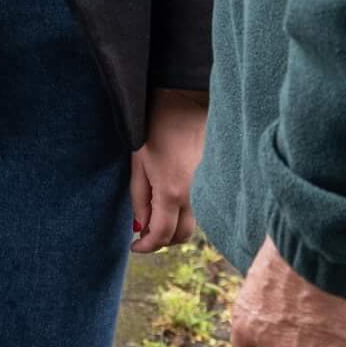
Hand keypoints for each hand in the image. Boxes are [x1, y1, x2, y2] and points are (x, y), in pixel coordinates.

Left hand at [130, 88, 206, 252]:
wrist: (184, 100)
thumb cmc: (154, 126)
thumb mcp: (138, 162)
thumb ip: (139, 198)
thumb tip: (140, 226)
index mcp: (171, 191)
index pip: (161, 235)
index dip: (146, 246)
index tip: (133, 246)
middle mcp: (193, 195)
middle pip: (180, 236)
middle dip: (161, 240)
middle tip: (142, 233)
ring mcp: (205, 188)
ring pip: (192, 223)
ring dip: (173, 227)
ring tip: (154, 215)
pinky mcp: (212, 180)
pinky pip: (198, 206)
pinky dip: (184, 212)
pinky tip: (170, 200)